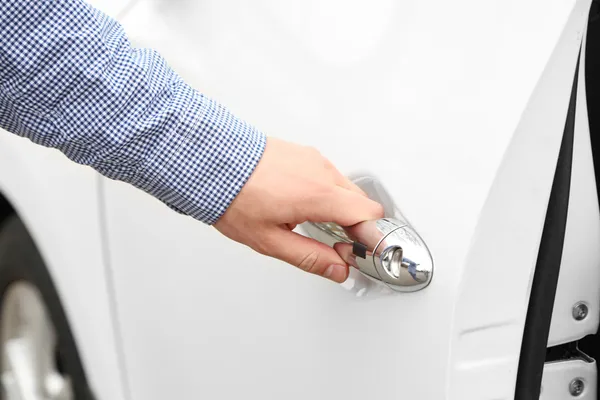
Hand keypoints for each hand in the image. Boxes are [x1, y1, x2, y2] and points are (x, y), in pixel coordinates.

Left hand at [214, 137, 383, 282]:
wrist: (212, 162)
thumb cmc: (234, 197)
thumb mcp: (270, 241)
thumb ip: (310, 257)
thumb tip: (338, 270)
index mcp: (320, 195)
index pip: (370, 214)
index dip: (370, 236)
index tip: (358, 250)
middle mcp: (322, 172)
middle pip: (361, 201)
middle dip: (356, 224)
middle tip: (337, 242)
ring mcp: (313, 159)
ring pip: (345, 187)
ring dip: (340, 207)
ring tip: (312, 222)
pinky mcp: (303, 153)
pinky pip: (327, 174)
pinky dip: (326, 191)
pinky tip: (302, 203)